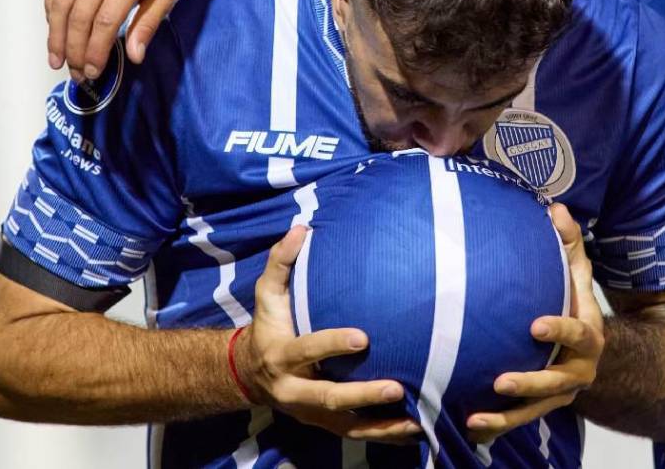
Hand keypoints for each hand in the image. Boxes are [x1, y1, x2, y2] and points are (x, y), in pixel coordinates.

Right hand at [45, 0, 196, 80]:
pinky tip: (53, 26)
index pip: (104, 21)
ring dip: (54, 33)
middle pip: (78, 14)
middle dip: (73, 48)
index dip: (95, 50)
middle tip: (74, 72)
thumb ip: (148, 25)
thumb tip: (133, 57)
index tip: (92, 71)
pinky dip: (50, 6)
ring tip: (56, 56)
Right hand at [235, 226, 420, 441]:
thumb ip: (281, 262)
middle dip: (363, 395)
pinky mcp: (325, 425)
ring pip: (347, 425)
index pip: (308, 351)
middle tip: (397, 386)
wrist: (249, 375)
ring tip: (415, 419)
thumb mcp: (266, 294)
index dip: (333, 344)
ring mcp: (311, 413)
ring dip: (381, 425)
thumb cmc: (268, 325)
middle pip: (329, 397)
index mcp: (282, 356)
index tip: (363, 337)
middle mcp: (295, 390)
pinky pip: (357, 435)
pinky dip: (385, 435)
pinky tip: (415, 430)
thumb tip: (301, 229)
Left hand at [466, 204, 604, 441]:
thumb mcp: (576, 270)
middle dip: (530, 384)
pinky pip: (517, 421)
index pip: (579, 333)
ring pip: (534, 411)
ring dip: (507, 416)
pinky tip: (468, 426)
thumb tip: (554, 208)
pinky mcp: (539, 408)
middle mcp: (577, 370)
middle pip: (555, 383)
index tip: (535, 325)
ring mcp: (558, 394)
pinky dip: (495, 427)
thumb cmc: (573, 299)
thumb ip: (568, 241)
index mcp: (589, 335)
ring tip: (478, 415)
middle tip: (501, 381)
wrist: (588, 348)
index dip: (560, 330)